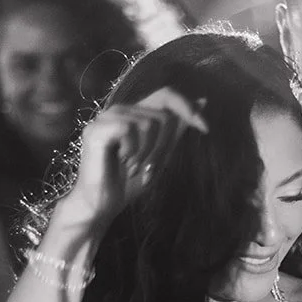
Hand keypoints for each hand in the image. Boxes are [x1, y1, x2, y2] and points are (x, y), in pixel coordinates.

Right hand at [60, 87, 206, 226]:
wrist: (101, 205)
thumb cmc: (127, 183)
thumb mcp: (161, 153)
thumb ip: (176, 128)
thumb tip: (202, 101)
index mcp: (134, 113)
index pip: (167, 95)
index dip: (188, 108)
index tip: (206, 129)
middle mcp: (120, 110)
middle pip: (162, 115)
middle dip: (164, 147)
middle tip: (149, 169)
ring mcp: (106, 118)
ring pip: (148, 123)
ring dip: (148, 153)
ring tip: (133, 168)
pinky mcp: (96, 130)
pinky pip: (129, 129)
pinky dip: (133, 151)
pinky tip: (122, 163)